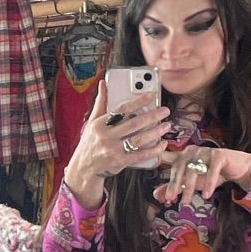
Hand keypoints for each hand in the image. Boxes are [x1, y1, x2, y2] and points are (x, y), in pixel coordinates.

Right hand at [62, 82, 171, 206]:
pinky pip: (140, 155)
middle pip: (133, 124)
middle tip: (165, 110)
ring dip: (155, 132)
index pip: (121, 110)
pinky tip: (162, 144)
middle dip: (151, 116)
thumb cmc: (90, 143)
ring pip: (138, 139)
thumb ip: (100, 103)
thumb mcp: (92, 122)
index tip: (151, 95)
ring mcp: (113, 150)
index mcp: (100, 124)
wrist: (84, 168)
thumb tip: (103, 84)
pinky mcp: (120, 162)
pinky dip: (153, 150)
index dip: (138, 101)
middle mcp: (106, 137)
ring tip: (166, 125)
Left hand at [154, 144, 250, 208]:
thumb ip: (174, 187)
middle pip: (179, 167)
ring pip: (193, 170)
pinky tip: (206, 195)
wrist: (237, 168)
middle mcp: (191, 151)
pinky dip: (208, 184)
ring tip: (187, 201)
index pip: (165, 156)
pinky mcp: (219, 155)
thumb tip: (156, 195)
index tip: (144, 160)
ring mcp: (205, 151)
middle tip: (170, 198)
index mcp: (182, 155)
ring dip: (189, 187)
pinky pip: (211, 171)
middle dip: (174, 184)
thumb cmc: (211, 174)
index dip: (155, 157)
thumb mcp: (191, 183)